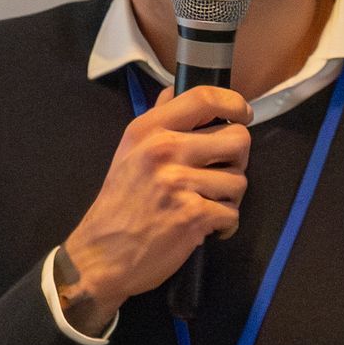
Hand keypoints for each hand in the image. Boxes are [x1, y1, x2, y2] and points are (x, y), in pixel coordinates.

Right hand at [56, 88, 250, 333]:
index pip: (205, 98)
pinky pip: (232, 213)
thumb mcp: (129, 151)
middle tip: (219, 175)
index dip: (234, 104)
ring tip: (205, 205)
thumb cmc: (120, 204)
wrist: (101, 255)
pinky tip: (206, 227)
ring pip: (239, 181)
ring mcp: (179, 183)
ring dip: (228, 198)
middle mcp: (164, 150)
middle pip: (238, 140)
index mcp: (149, 130)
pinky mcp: (192, 216)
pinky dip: (225, 225)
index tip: (242, 116)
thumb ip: (157, 120)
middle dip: (237, 161)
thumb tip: (177, 89)